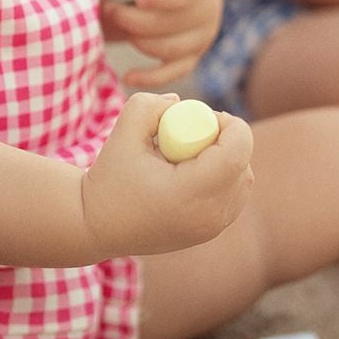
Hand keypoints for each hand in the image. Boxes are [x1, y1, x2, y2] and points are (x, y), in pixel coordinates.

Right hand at [79, 92, 253, 256]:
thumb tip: (180, 104)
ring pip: (243, 181)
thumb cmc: (108, 178)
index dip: (229, 125)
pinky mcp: (210, 233)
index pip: (237, 151)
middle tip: (193, 134)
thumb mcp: (124, 130)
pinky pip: (234, 196)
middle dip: (225, 141)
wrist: (95, 226)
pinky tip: (194, 172)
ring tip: (191, 156)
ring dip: (227, 160)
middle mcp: (208, 216)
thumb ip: (152, 105)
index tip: (202, 118)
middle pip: (243, 164)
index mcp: (189, 193)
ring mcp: (212, 229)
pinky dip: (223, 178)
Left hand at [100, 0, 224, 88]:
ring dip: (136, 39)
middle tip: (108, 7)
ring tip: (115, 18)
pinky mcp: (192, 57)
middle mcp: (210, 9)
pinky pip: (173, 74)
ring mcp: (203, 36)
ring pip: (168, 50)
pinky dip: (150, 78)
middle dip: (135, 19)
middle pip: (173, 25)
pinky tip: (128, 77)